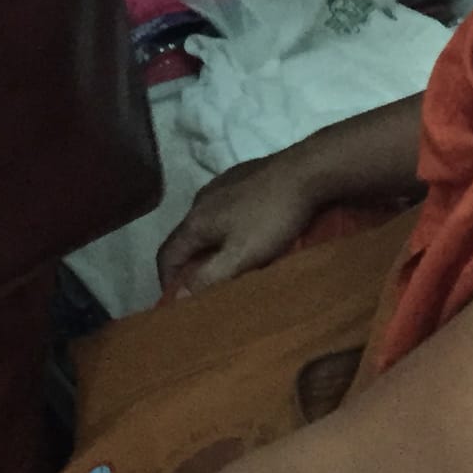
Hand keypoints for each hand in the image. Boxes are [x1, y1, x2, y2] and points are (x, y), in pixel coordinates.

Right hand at [158, 153, 316, 297]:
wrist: (306, 171)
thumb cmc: (272, 218)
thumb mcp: (242, 256)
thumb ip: (209, 277)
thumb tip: (176, 296)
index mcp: (196, 220)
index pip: (166, 255)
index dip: (167, 280)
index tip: (178, 301)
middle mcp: (201, 199)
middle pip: (186, 238)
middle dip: (190, 263)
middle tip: (204, 286)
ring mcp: (222, 184)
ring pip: (206, 221)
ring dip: (210, 244)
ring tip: (227, 261)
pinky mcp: (242, 176)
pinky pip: (224, 207)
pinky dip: (226, 226)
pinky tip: (246, 231)